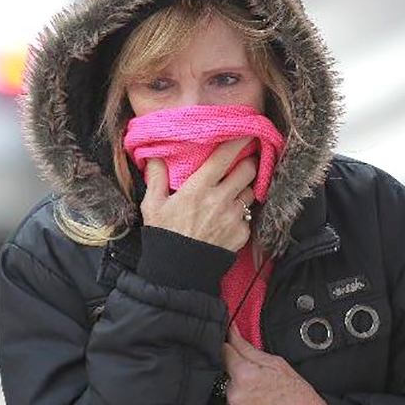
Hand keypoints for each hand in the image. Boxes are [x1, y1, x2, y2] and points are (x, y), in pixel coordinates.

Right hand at [140, 138, 256, 251]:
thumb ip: (156, 177)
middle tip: (242, 162)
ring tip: (234, 191)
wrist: (179, 272)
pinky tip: (229, 217)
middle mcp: (220, 199)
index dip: (239, 141)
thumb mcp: (153, 205)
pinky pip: (248, 216)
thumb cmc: (164, 235)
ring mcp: (234, 216)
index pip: (225, 156)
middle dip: (248, 163)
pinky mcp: (242, 233)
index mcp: (199, 188)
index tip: (246, 132)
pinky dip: (242, 213)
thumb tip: (154, 156)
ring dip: (245, 188)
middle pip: (248, 170)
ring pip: (251, 192)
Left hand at [223, 324, 329, 404]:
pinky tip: (261, 404)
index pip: (225, 350)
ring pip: (231, 389)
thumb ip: (249, 349)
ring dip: (243, 388)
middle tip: (262, 377)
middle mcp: (234, 393)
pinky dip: (245, 403)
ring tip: (264, 394)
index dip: (233, 345)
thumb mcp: (278, 365)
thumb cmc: (298, 399)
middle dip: (241, 370)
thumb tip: (233, 333)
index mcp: (244, 374)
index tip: (234, 342)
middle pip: (228, 371)